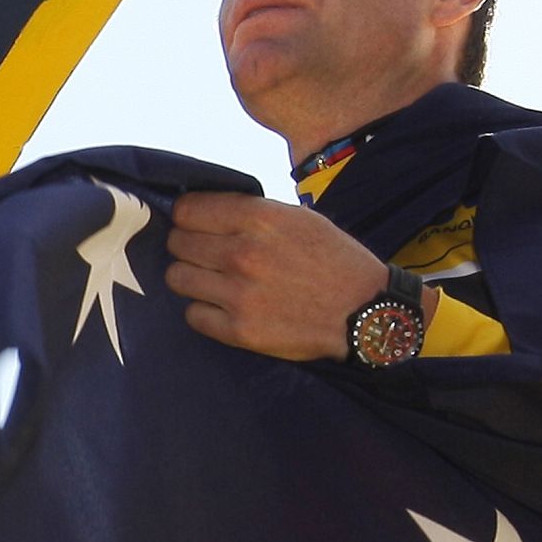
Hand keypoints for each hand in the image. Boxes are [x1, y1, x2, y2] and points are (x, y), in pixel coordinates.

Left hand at [164, 191, 387, 359]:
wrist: (365, 312)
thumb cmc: (334, 260)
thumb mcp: (299, 218)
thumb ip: (251, 212)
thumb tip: (205, 211)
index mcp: (258, 219)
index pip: (187, 210)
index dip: (187, 217)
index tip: (193, 225)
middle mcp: (242, 254)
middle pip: (177, 243)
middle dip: (187, 247)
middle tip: (204, 255)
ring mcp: (238, 294)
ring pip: (177, 278)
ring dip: (190, 278)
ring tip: (211, 281)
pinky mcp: (239, 331)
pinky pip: (193, 315)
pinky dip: (203, 311)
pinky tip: (222, 307)